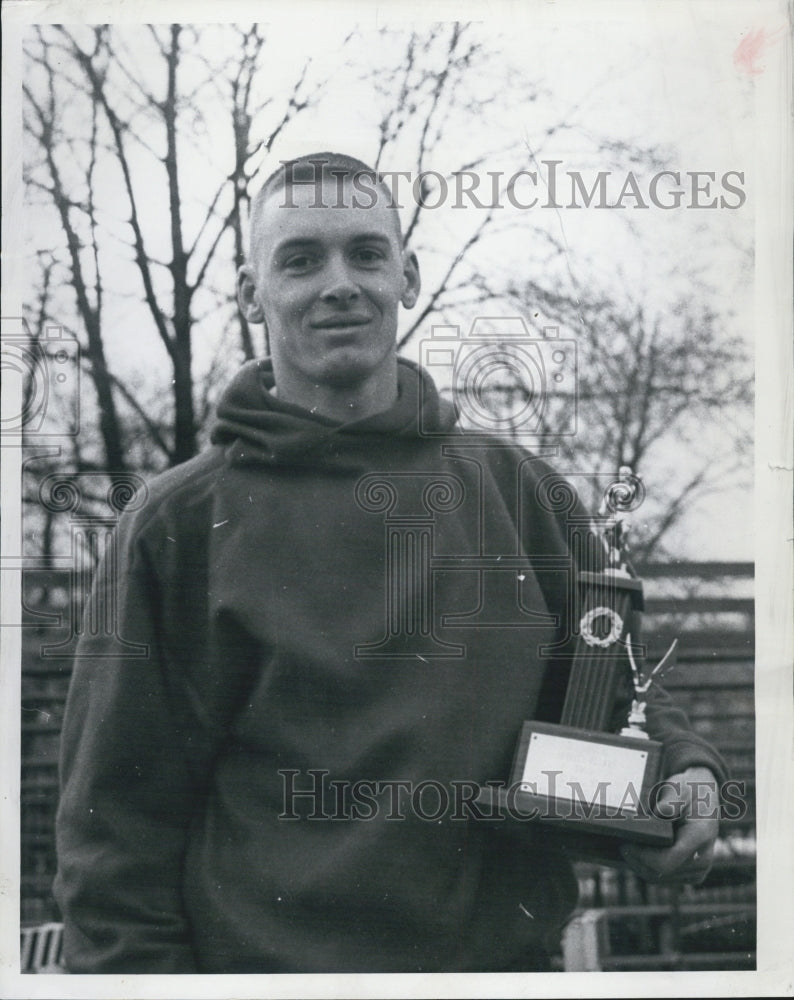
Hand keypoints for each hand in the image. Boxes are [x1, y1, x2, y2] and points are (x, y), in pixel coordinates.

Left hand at [620, 766, 719, 883]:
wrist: (704, 797)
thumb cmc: (688, 790)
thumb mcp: (679, 788)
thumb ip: (672, 799)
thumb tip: (662, 811)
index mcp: (700, 836)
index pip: (667, 861)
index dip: (642, 855)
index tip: (626, 842)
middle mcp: (703, 858)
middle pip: (660, 872)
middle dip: (637, 860)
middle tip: (620, 843)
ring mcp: (698, 869)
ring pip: (659, 878)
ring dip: (640, 865)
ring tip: (627, 846)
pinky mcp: (692, 874)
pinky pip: (664, 878)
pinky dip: (648, 867)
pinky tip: (637, 852)